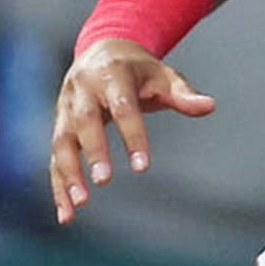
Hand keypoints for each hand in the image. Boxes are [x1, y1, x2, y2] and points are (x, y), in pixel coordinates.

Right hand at [50, 39, 215, 224]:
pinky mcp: (59, 126)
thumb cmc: (140, 69)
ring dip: (67, 174)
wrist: (102, 50)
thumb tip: (210, 106)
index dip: (132, 136)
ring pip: (61, 142)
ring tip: (79, 205)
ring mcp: (65, 108)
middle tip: (104, 181)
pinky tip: (66, 215)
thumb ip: (184, 93)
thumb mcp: (164, 75)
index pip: (123, 107)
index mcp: (111, 75)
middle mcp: (82, 91)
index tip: (142, 166)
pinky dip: (58, 185)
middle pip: (84, 122)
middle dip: (93, 151)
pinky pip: (54, 158)